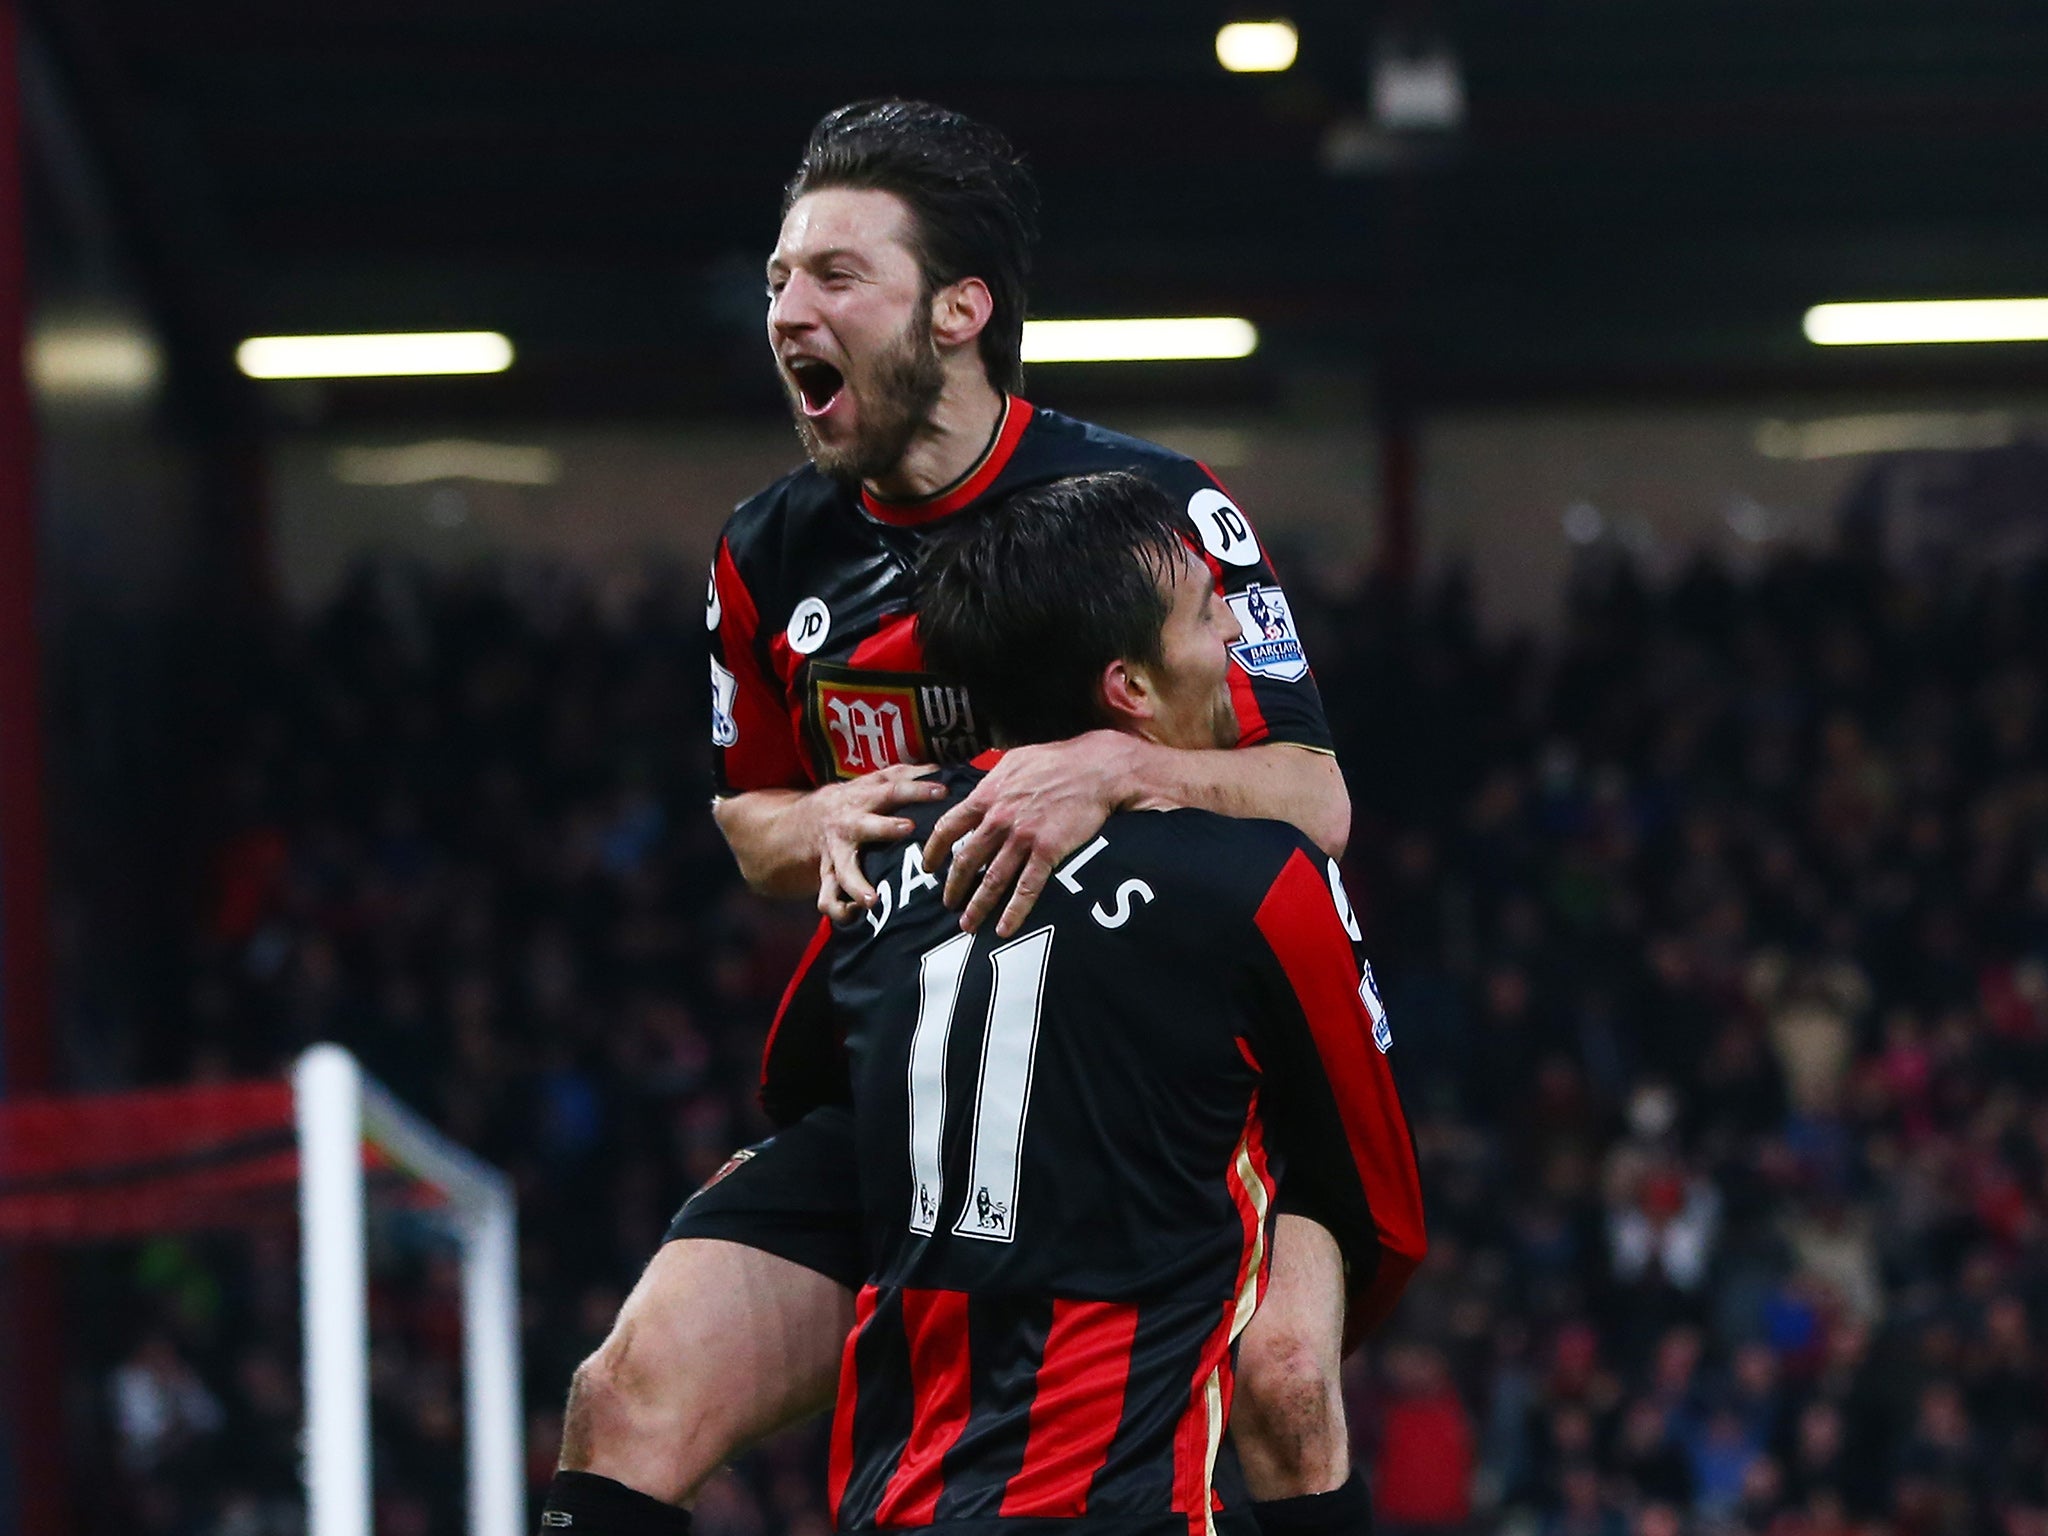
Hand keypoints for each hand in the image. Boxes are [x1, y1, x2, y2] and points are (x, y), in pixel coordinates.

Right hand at [816, 764, 947, 920]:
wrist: (806, 820)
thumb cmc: (855, 801)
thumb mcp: (873, 782)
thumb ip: (903, 775)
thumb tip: (938, 767)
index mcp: (864, 798)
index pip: (894, 790)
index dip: (917, 790)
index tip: (943, 791)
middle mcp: (849, 825)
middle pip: (867, 825)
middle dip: (886, 827)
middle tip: (909, 829)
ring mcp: (837, 853)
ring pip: (842, 870)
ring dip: (856, 884)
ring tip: (871, 901)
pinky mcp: (828, 876)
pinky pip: (828, 898)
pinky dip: (838, 910)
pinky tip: (854, 918)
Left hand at [921, 732, 1141, 937]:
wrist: (1095, 769)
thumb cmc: (1056, 761)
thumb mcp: (1013, 761)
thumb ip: (991, 781)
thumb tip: (977, 793)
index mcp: (986, 796)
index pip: (947, 828)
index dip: (934, 851)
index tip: (929, 867)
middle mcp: (999, 820)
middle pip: (966, 861)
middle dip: (953, 887)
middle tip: (948, 904)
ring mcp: (1022, 837)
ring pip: (992, 880)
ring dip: (977, 906)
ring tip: (968, 924)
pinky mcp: (1048, 851)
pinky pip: (1027, 888)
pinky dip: (1014, 911)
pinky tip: (1005, 928)